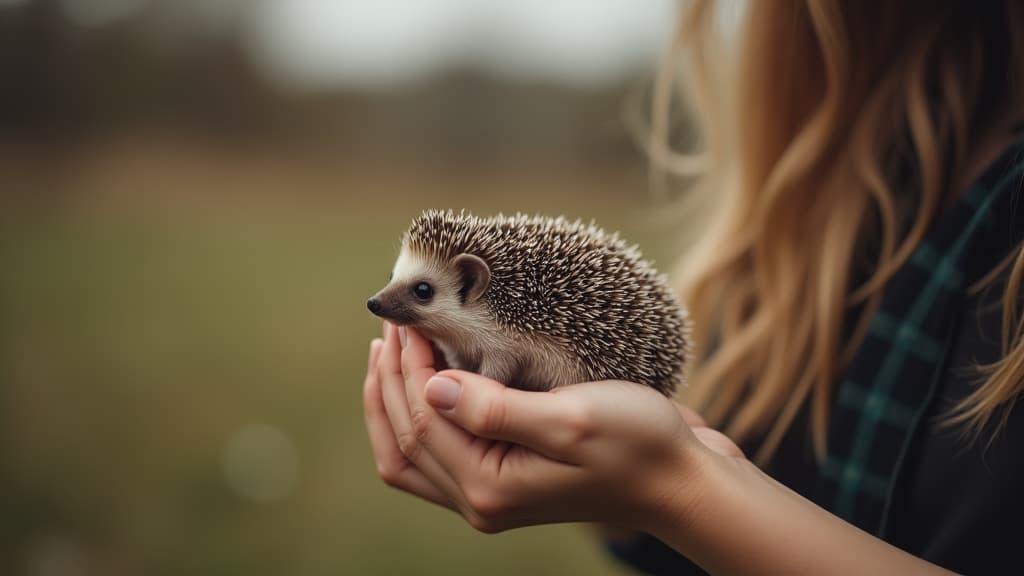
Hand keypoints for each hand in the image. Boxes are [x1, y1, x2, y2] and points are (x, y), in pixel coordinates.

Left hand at [363, 322, 742, 533]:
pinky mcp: (503, 481)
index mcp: (490, 487)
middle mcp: (481, 500)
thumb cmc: (637, 444)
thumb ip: (495, 409)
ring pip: (412, 454)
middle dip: (390, 380)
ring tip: (390, 353)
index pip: (421, 421)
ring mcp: (490, 495)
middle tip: (393, 326)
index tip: (408, 320)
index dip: (405, 368)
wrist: (678, 480)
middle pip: (406, 440)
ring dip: (393, 402)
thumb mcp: (571, 419)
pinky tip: (423, 383)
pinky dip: (417, 419)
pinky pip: (437, 457)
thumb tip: (432, 387)